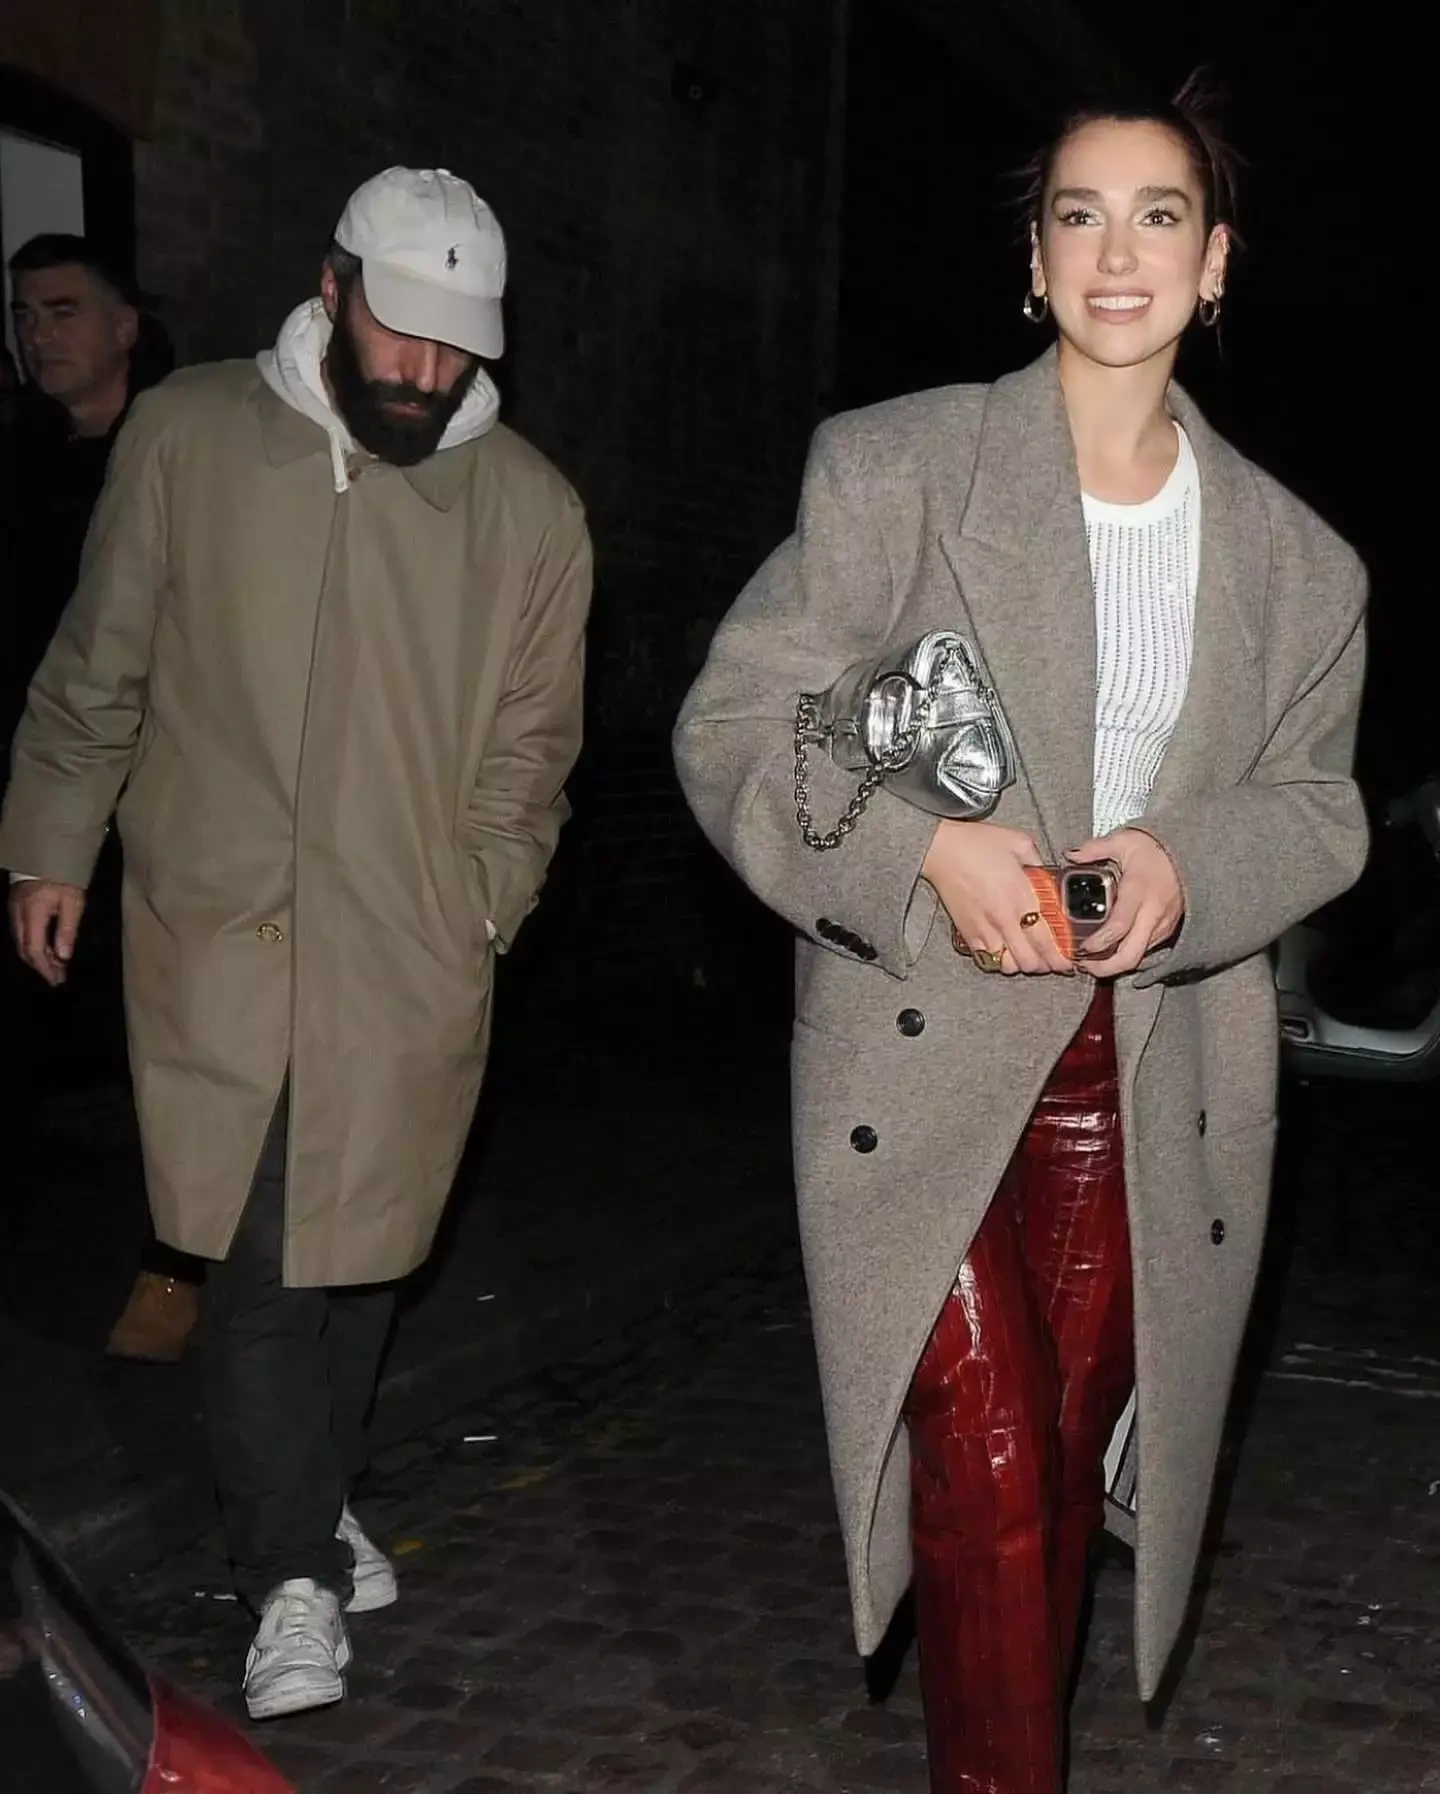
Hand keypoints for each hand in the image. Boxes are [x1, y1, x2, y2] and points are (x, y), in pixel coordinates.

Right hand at [8, 880, 86, 986]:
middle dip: (40, 965)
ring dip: (37, 956)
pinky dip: (32, 943)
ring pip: (20, 941)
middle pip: (24, 948)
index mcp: (32, 914)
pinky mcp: (15, 905)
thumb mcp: (73, 902)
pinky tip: (46, 947)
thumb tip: (64, 956)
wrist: (48, 852)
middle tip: (57, 976)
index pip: (34, 949)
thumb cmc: (64, 876)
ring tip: (55, 965)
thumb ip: (67, 929)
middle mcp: (17, 914)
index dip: (45, 967)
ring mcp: (13, 909)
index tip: (57, 979)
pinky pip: (20, 931)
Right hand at [922, 821, 1073, 976]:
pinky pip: (986, 959)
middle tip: (1051, 960)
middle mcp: (1004, 920)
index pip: (1047, 941)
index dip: (1060, 957)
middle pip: (1029, 962)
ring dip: (1021, 964)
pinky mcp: (967, 932)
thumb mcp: (1019, 843)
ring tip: (1027, 956)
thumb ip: (1039, 861)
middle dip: (1044, 965)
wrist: (940, 848)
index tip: (1068, 961)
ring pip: (1008, 966)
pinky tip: (1004, 950)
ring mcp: (984, 929)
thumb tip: (1048, 873)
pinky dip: (998, 960)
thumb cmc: (976, 843)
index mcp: (1021, 898)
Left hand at [1067, 829, 1182, 976]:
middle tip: (1083, 965)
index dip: (1098, 943)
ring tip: (1091, 959)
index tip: (1080, 948)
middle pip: (1130, 956)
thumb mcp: (1124, 841)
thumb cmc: (1156, 849)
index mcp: (1139, 892)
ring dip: (1114, 964)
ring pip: (1138, 957)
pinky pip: (1146, 951)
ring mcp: (1163, 926)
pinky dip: (1127, 955)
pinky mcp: (1168, 931)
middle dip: (1105, 968)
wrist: (1193, 854)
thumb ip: (1094, 849)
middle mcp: (1153, 914)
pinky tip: (1111, 950)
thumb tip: (1069, 855)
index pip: (1119, 927)